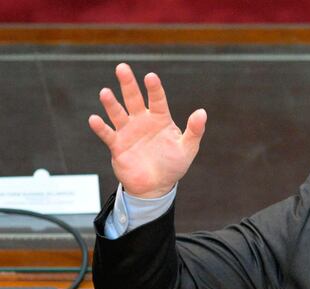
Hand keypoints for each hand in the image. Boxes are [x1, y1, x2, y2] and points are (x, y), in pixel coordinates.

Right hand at [88, 63, 206, 197]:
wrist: (156, 187)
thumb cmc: (173, 166)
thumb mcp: (187, 149)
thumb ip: (194, 131)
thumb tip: (202, 112)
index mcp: (160, 119)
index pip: (157, 100)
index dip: (154, 89)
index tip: (151, 77)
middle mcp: (142, 121)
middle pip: (133, 99)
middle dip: (128, 84)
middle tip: (122, 67)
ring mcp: (128, 132)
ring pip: (118, 113)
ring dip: (111, 104)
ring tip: (105, 92)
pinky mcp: (117, 145)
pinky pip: (107, 134)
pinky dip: (101, 127)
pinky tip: (94, 119)